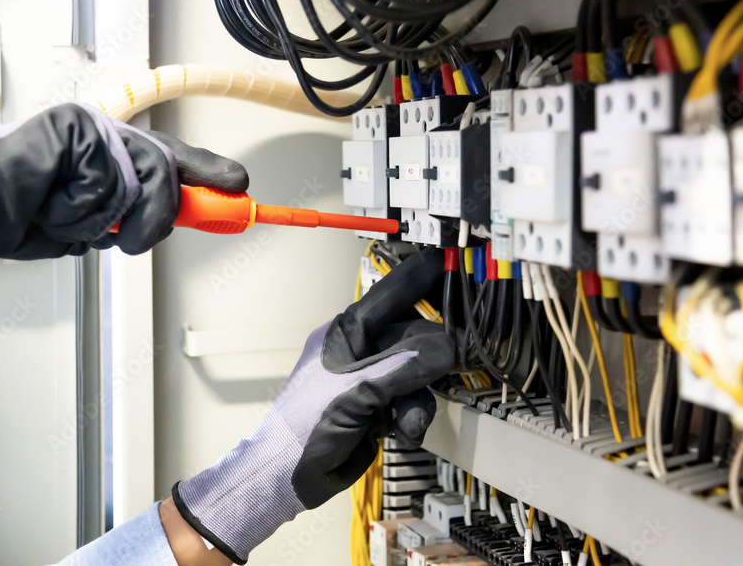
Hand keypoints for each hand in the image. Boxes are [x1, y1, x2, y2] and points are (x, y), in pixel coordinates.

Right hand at [0, 102, 247, 258]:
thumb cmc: (28, 213)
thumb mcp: (97, 222)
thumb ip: (136, 215)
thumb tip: (181, 219)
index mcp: (116, 155)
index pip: (172, 158)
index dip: (208, 172)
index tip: (239, 185)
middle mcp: (109, 136)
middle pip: (164, 174)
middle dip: (155, 218)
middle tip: (130, 236)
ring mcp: (93, 128)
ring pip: (135, 186)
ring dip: (100, 220)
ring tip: (64, 213)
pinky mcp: (75, 126)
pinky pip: (101, 184)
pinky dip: (75, 208)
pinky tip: (47, 197)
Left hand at [171, 249, 452, 563]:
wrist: (288, 477)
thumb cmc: (304, 426)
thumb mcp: (355, 392)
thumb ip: (402, 367)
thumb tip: (447, 346)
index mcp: (346, 331)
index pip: (391, 294)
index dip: (422, 279)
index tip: (453, 264)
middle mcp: (361, 350)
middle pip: (413, 339)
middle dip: (429, 361)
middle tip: (454, 365)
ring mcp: (370, 380)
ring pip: (417, 375)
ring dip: (418, 400)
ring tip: (409, 424)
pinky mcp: (380, 408)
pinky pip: (411, 401)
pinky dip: (412, 417)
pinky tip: (403, 432)